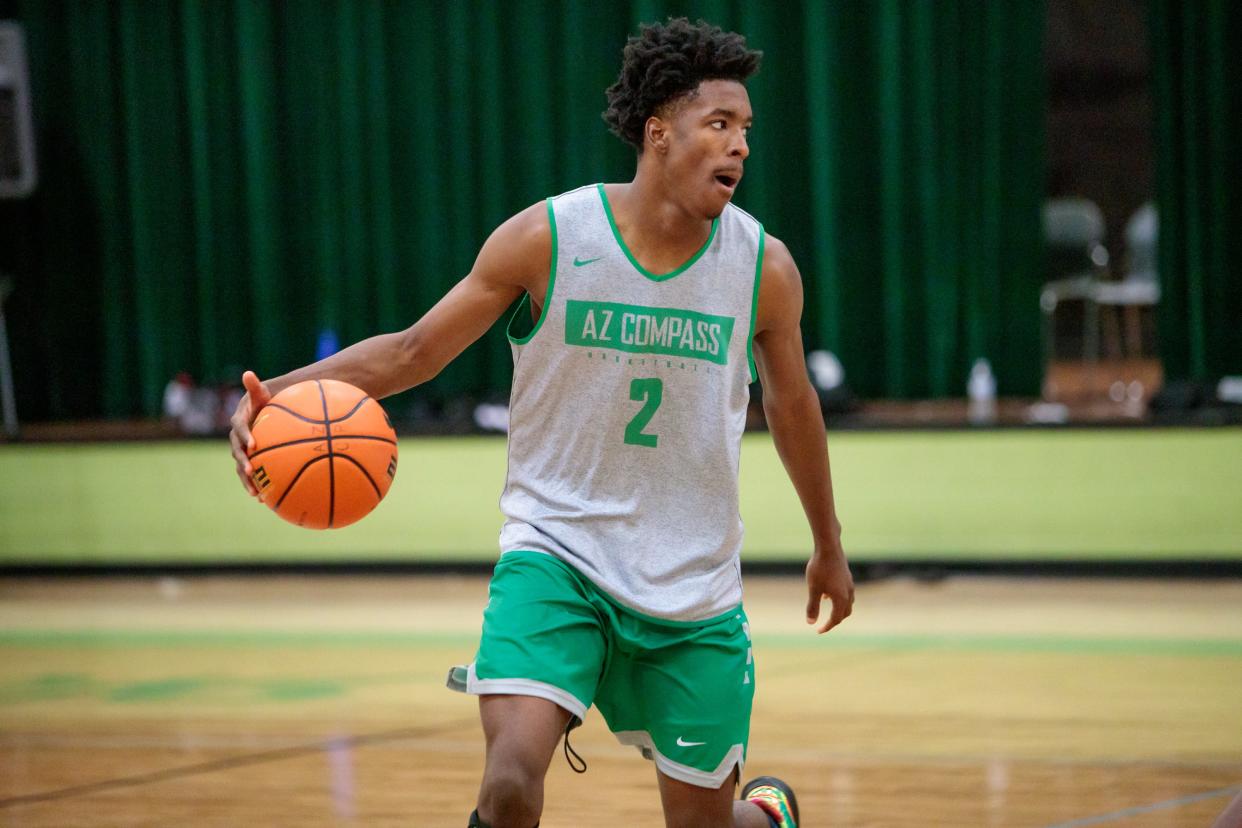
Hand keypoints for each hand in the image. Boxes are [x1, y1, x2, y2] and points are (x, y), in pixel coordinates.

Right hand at [229, 371, 271, 495]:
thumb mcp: (260, 392)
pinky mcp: (248, 460)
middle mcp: (236, 438)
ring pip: (241, 467)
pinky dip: (256, 485)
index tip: (253, 445)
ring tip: (256, 493)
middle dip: (243, 463)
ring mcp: (241, 451)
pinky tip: (265, 500)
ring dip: (247, 480)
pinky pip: (250, 474)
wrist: (263, 412)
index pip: (239, 429)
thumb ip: (254, 386)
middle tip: (251, 470)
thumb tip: (248, 373)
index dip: (245, 436)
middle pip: (237, 452)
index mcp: (238, 422)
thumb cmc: (264, 401)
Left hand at [805, 546, 853, 633]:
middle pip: (845, 613)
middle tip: (825, 625)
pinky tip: (827, 595)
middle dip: (835, 620)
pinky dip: (839, 599)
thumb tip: (810, 622)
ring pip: (848, 603)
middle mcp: (848, 593)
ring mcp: (849, 584)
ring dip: (839, 610)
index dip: (827, 627)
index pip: (836, 619)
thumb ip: (812, 606)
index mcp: (841, 598)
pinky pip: (846, 593)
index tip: (818, 631)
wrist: (829, 547)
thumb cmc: (819, 568)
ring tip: (829, 612)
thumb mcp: (813, 588)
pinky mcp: (847, 577)